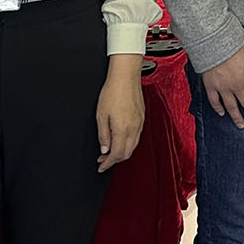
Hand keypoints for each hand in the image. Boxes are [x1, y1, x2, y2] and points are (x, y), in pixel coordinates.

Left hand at [96, 55, 145, 171]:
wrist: (125, 77)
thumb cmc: (112, 92)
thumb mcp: (101, 115)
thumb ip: (103, 135)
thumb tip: (104, 149)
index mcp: (122, 129)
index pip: (116, 154)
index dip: (107, 163)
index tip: (101, 166)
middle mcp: (134, 128)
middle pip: (126, 153)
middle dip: (114, 160)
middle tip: (103, 160)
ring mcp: (140, 123)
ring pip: (133, 146)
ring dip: (122, 152)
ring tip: (110, 151)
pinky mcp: (142, 118)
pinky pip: (137, 137)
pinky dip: (128, 144)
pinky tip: (120, 140)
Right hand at [200, 36, 243, 126]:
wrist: (213, 43)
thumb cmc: (232, 42)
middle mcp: (237, 86)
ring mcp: (223, 88)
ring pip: (231, 107)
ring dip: (237, 117)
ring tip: (241, 125)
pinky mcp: (211, 86)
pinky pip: (214, 100)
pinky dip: (217, 108)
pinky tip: (221, 113)